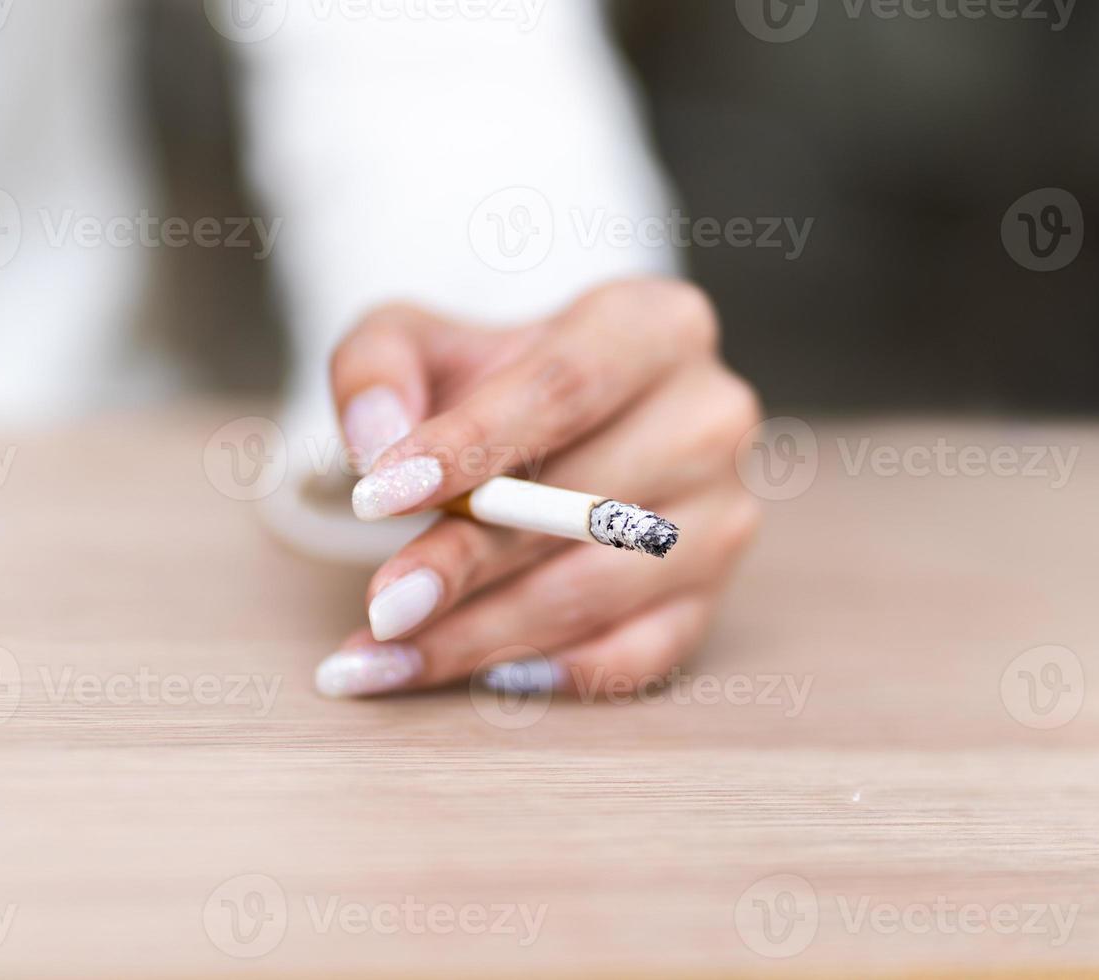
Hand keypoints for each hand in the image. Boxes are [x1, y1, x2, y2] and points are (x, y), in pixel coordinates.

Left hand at [314, 278, 762, 699]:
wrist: (556, 425)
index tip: (379, 497)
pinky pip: (636, 654)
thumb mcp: (418, 341)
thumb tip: (377, 444)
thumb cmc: (486, 381)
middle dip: (466, 560)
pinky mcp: (713, 595)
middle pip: (581, 499)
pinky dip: (552, 673)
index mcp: (655, 324)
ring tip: (383, 659)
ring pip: (598, 589)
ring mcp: (722, 513)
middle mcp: (709, 417)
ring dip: (483, 635)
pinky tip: (472, 678)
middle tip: (381, 605)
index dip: (472, 444)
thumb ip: (377, 369)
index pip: (564, 386)